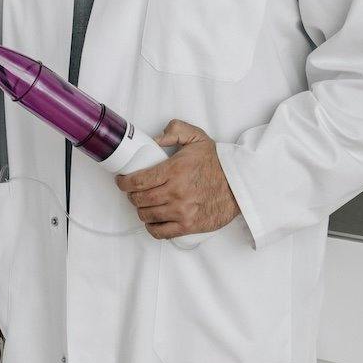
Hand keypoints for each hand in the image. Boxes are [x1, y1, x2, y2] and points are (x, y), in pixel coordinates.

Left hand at [114, 119, 240, 239]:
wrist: (239, 184)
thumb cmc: (218, 163)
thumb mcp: (197, 137)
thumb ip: (174, 131)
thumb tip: (155, 139)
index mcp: (174, 170)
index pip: (138, 180)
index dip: (124, 182)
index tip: (122, 181)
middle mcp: (176, 192)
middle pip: (140, 199)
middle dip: (132, 195)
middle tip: (134, 191)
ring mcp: (182, 211)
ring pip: (147, 215)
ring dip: (141, 210)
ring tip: (144, 204)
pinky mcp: (188, 226)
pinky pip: (160, 232)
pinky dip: (152, 227)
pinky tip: (153, 220)